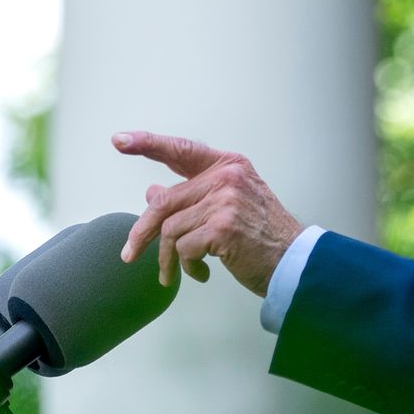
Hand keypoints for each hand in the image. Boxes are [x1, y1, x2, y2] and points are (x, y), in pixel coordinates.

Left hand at [113, 130, 303, 295]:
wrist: (294, 261)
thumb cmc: (262, 236)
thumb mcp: (228, 207)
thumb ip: (194, 197)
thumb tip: (152, 192)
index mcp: (228, 165)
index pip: (181, 150)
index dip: (147, 143)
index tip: (119, 140)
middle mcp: (226, 177)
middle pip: (164, 201)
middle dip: (143, 231)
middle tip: (130, 253)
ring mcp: (225, 200)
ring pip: (171, 229)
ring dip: (169, 258)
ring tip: (176, 273)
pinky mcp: (222, 227)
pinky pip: (183, 248)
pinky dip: (186, 266)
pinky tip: (201, 273)